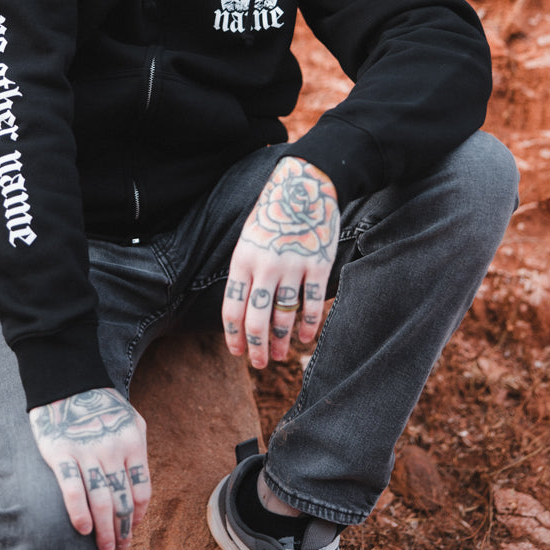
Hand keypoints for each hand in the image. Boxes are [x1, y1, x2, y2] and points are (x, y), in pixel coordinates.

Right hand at [28, 387, 150, 549]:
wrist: (69, 381)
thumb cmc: (103, 405)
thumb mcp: (131, 420)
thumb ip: (137, 452)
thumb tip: (138, 493)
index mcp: (132, 442)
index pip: (141, 491)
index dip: (138, 515)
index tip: (132, 528)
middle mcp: (112, 449)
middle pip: (122, 501)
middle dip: (123, 529)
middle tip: (118, 546)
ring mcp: (87, 452)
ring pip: (101, 502)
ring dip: (104, 531)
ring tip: (105, 547)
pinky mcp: (61, 453)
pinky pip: (72, 491)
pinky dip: (79, 514)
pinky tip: (83, 530)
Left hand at [222, 157, 338, 368]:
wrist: (304, 186)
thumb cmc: (273, 215)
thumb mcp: (248, 239)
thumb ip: (245, 271)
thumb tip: (243, 310)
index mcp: (242, 259)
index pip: (232, 308)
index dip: (234, 335)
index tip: (237, 351)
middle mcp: (265, 266)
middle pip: (257, 319)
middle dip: (257, 347)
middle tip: (260, 363)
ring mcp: (292, 266)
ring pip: (285, 315)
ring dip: (282, 341)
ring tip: (280, 356)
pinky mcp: (317, 265)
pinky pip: (312, 303)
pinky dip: (308, 325)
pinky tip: (304, 338)